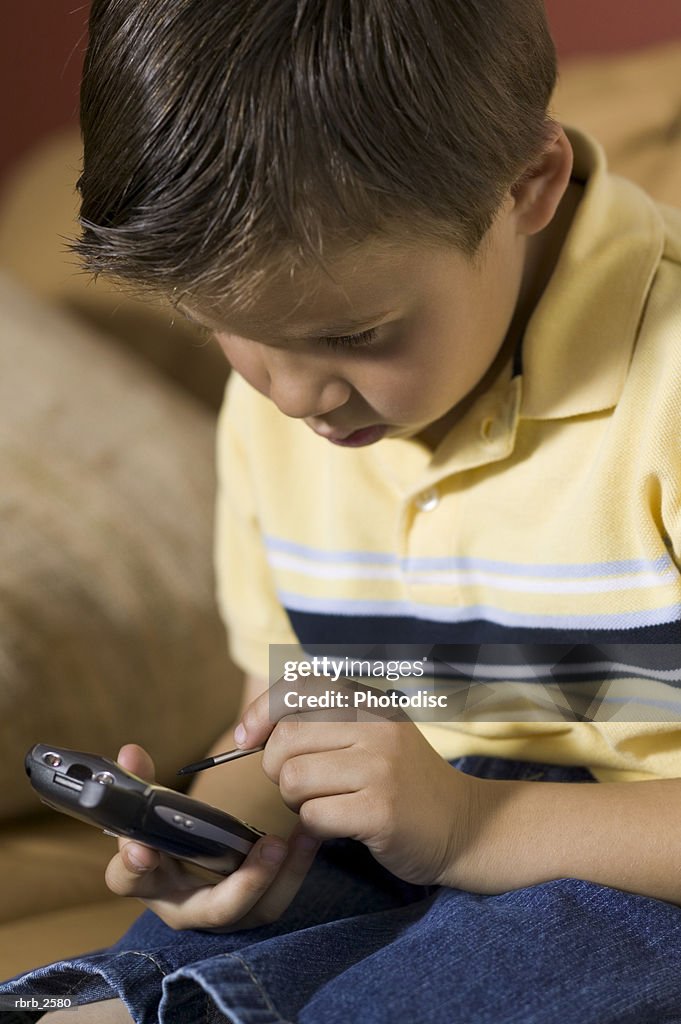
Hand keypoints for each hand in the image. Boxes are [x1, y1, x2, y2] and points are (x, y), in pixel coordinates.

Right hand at [104, 744, 319, 930]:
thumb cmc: (165, 831)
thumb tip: (130, 752)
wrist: (188, 861)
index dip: (132, 866)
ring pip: (254, 910)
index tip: (142, 849)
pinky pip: (275, 898)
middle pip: (213, 908)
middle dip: (244, 883)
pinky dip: (294, 869)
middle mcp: (181, 905)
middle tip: (269, 846)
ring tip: (293, 842)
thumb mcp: (151, 808)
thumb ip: (141, 780)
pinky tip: (307, 838)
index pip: (128, 880)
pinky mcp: (249, 908)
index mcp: (145, 879)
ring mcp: (220, 911)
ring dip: (278, 876)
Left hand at [236, 679, 481, 886]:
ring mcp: (381, 768)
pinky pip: (313, 817)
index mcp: (369, 702)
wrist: (463, 825)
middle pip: (286, 739)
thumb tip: (251, 729)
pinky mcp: (381, 811)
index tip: (246, 739)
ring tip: (322, 804)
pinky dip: (314, 828)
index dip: (260, 712)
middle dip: (277, 770)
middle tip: (300, 786)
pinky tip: (339, 826)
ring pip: (293, 779)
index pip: (297, 687)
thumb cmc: (401, 782)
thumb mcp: (372, 733)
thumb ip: (323, 720)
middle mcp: (376, 726)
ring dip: (295, 802)